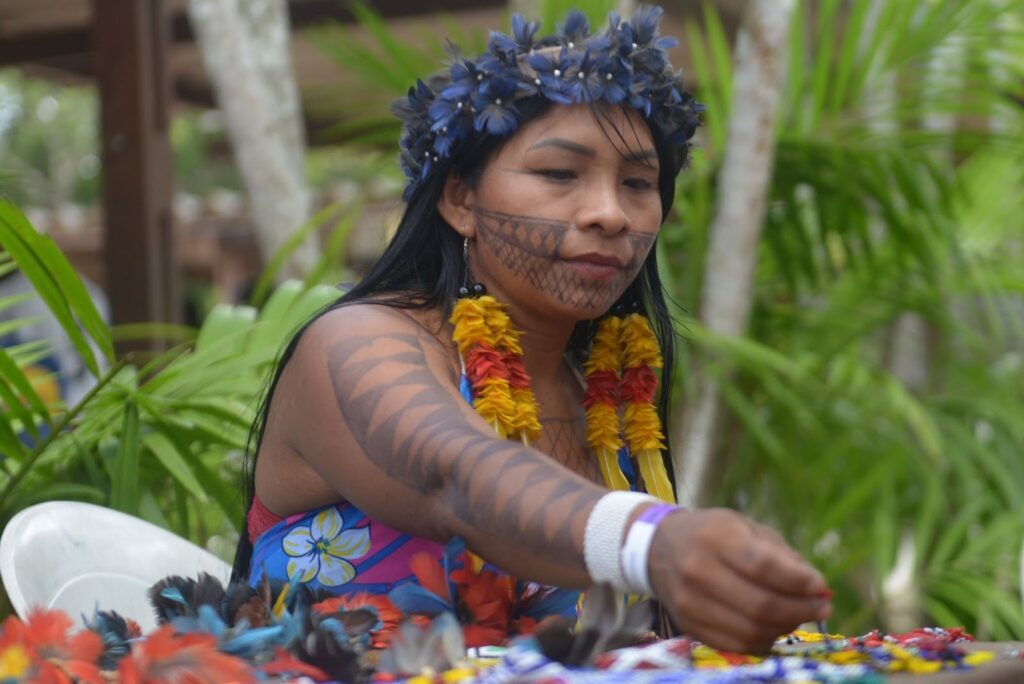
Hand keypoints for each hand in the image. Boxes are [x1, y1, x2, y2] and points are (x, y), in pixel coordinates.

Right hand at [647, 507, 830, 653]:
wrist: (660, 549)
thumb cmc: (712, 534)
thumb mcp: (744, 527)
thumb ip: (781, 555)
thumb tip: (817, 588)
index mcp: (714, 537)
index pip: (764, 567)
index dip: (799, 582)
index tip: (822, 586)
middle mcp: (697, 570)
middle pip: (760, 604)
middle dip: (800, 610)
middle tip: (822, 607)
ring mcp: (689, 602)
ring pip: (751, 630)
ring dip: (786, 627)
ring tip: (799, 615)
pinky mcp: (688, 626)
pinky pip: (737, 645)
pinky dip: (764, 640)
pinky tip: (774, 626)